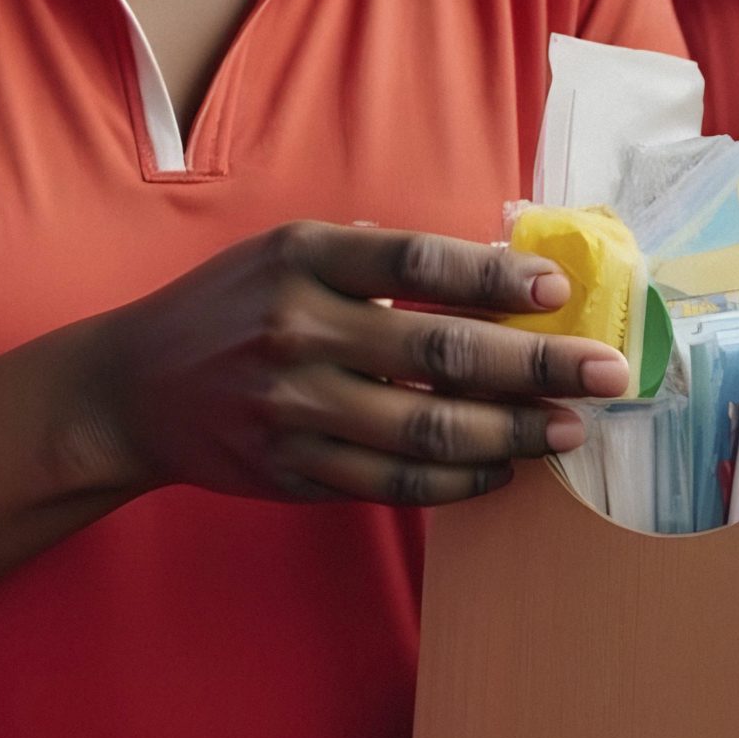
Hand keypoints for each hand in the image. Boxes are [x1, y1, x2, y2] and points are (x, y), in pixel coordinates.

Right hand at [66, 221, 630, 506]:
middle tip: (606, 372)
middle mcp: (297, 329)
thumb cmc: (232, 306)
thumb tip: (491, 271)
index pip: (415, 260)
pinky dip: (455, 483)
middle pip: (439, 352)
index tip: (558, 288)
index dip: (494, 274)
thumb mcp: (285, 252)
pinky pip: (391, 485)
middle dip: (536, 365)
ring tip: (566, 429)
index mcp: (301, 259)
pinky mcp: (292, 469)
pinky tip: (497, 471)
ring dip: (510, 434)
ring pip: (425, 431)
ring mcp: (293, 407)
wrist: (132, 386)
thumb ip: (373, 257)